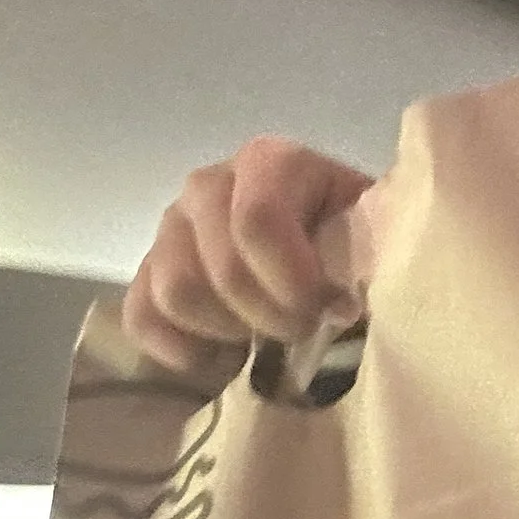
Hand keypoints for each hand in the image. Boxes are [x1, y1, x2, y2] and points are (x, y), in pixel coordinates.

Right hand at [121, 136, 374, 373]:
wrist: (332, 260)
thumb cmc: (360, 249)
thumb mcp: (377, 237)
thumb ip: (370, 250)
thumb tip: (348, 298)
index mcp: (271, 163)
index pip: (258, 220)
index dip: (293, 282)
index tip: (330, 312)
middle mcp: (210, 185)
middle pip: (219, 267)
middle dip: (268, 316)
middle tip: (303, 330)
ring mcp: (171, 228)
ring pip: (176, 292)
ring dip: (227, 330)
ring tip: (264, 337)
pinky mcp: (146, 273)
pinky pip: (140, 316)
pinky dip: (181, 350)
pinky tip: (223, 355)